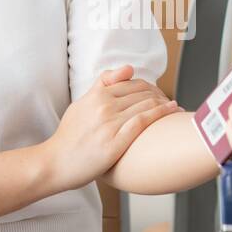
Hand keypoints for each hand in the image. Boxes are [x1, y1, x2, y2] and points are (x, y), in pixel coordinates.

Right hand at [43, 65, 177, 190]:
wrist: (55, 163)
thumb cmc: (69, 137)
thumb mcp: (81, 103)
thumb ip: (103, 85)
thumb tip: (129, 69)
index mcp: (96, 96)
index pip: (132, 83)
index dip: (150, 87)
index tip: (159, 93)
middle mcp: (103, 106)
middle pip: (142, 92)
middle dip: (160, 95)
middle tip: (170, 102)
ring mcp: (109, 123)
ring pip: (146, 104)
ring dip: (165, 103)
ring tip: (176, 108)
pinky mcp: (115, 142)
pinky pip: (143, 121)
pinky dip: (162, 113)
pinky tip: (174, 111)